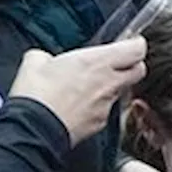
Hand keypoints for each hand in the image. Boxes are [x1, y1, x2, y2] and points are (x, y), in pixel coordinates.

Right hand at [9, 36, 146, 146]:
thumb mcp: (34, 61)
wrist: (33, 129)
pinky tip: (80, 106)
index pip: (136, 49)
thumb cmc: (36, 95)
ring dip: (112, 87)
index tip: (131, 42)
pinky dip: (97, 106)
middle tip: (118, 63)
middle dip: (132, 65)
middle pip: (139, 71)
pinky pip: (105, 110)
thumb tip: (43, 59)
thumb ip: (46, 56)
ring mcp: (106, 106)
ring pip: (121, 92)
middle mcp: (108, 83)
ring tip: (91, 86)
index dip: (136, 44)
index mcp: (98, 62)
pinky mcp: (99, 123)